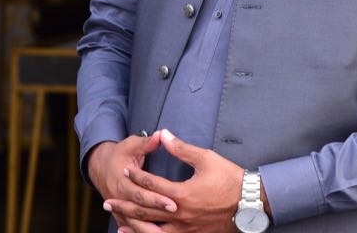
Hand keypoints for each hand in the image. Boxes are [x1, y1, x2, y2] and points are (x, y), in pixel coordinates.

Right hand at [88, 133, 176, 228]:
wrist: (100, 166)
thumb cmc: (120, 153)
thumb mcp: (131, 145)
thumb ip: (146, 143)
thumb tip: (160, 134)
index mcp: (122, 182)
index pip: (141, 193)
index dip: (157, 198)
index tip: (173, 202)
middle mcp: (119, 198)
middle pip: (140, 210)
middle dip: (158, 212)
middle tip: (176, 211)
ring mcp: (118, 208)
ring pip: (135, 222)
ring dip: (150, 226)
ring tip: (169, 228)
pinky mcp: (120, 214)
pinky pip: (132, 227)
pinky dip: (141, 232)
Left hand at [104, 128, 244, 232]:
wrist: (249, 202)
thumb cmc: (229, 178)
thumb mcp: (206, 158)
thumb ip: (182, 148)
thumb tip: (165, 135)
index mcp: (182, 194)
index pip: (152, 185)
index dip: (137, 178)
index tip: (125, 171)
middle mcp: (180, 214)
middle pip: (145, 211)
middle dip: (125, 205)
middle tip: (107, 202)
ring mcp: (184, 229)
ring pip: (152, 232)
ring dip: (133, 226)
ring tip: (118, 222)